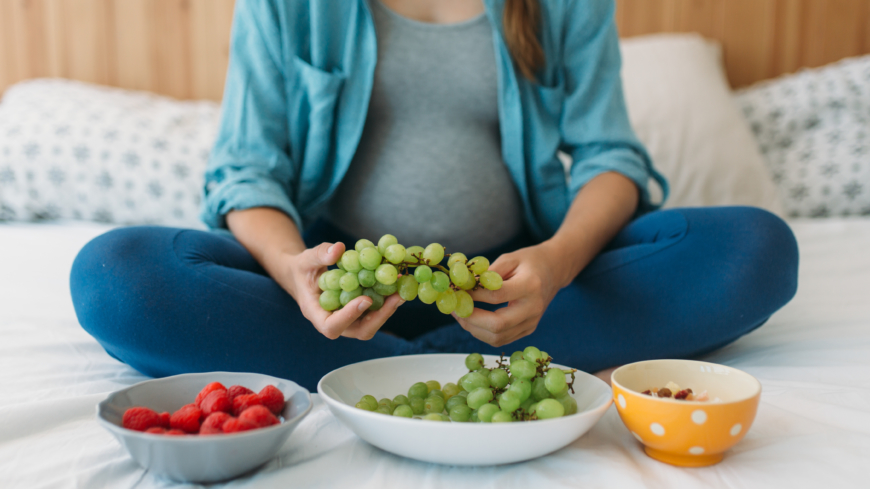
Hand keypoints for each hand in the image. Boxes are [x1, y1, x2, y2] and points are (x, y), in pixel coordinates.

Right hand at [274, 242, 403, 340]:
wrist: (304, 275)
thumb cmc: (303, 269)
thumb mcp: (306, 259)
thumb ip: (320, 254)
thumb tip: (339, 249)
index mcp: (316, 313)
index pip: (331, 326)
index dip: (349, 316)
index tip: (364, 299)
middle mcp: (334, 321)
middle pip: (359, 330)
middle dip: (380, 316)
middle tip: (397, 297)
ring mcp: (349, 319)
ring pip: (371, 323)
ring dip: (388, 309)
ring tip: (402, 290)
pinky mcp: (359, 312)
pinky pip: (375, 311)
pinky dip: (387, 299)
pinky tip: (398, 283)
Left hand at [454, 243, 565, 346]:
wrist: (554, 271)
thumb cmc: (530, 261)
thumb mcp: (509, 258)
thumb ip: (488, 272)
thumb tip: (463, 285)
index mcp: (530, 286)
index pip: (497, 296)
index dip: (473, 295)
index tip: (457, 290)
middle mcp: (533, 308)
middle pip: (498, 324)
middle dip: (471, 318)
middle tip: (455, 308)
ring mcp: (532, 323)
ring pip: (497, 337)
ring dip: (473, 328)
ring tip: (459, 314)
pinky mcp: (528, 330)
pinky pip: (501, 339)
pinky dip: (482, 333)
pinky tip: (472, 320)